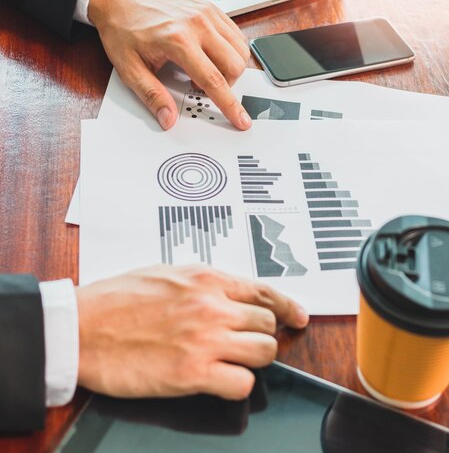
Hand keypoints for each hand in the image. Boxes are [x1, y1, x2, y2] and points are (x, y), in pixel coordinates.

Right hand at [76, 265, 308, 399]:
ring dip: (252, 360)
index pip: (263, 292)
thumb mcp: (165, 274)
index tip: (298, 316)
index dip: (287, 306)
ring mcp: (205, 340)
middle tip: (247, 343)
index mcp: (205, 278)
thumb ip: (203, 283)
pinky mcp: (193, 373)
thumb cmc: (116, 299)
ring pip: (264, 353)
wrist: (82, 327)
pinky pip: (242, 384)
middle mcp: (211, 306)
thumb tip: (229, 294)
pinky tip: (220, 380)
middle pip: (268, 325)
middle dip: (262, 335)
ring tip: (232, 361)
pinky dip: (237, 384)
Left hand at [88, 0, 251, 130]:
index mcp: (178, 41)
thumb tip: (168, 118)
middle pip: (235, 65)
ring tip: (206, 69)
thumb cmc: (122, 29)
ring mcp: (206, 13)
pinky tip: (211, 54)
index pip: (214, 81)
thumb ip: (152, 96)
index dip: (230, 105)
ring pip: (241, 49)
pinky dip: (231, 50)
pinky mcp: (210, 7)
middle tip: (202, 86)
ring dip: (231, 67)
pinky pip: (236, 33)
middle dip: (227, 85)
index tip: (241, 120)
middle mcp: (198, 24)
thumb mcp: (130, 69)